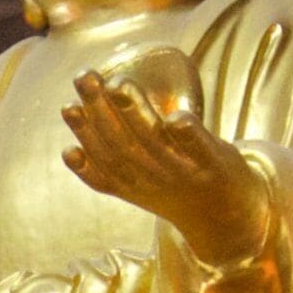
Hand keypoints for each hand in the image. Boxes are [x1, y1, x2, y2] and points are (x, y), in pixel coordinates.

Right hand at [60, 69, 270, 266]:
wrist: (225, 217)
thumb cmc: (173, 189)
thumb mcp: (134, 186)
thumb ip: (103, 168)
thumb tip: (67, 144)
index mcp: (131, 184)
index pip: (101, 159)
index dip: (83, 133)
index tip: (68, 106)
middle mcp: (153, 180)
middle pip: (122, 144)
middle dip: (99, 109)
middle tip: (84, 75)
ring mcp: (184, 172)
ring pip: (154, 141)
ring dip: (133, 112)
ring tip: (116, 82)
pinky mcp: (214, 164)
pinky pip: (200, 148)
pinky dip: (187, 134)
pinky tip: (175, 117)